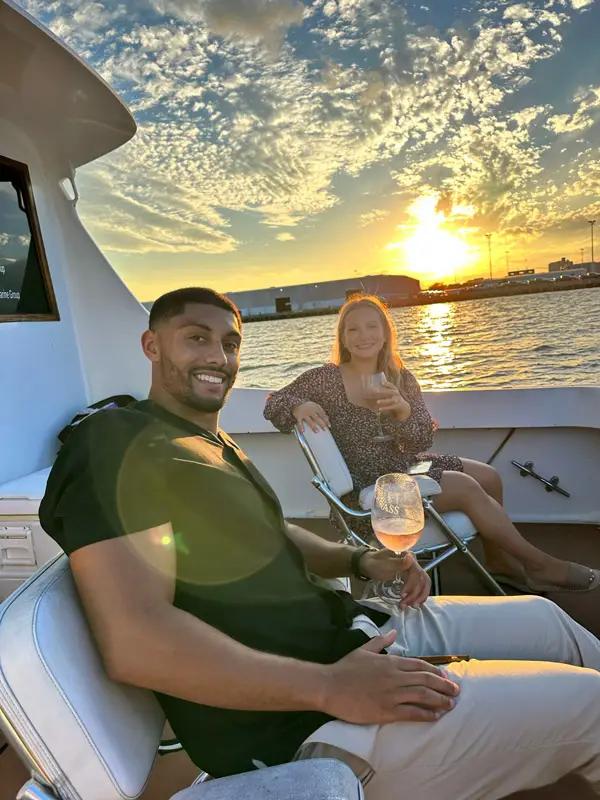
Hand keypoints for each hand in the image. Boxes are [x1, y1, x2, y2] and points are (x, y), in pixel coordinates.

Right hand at [292, 401, 329, 432]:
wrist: (297, 401)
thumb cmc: (308, 405)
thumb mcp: (316, 406)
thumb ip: (321, 411)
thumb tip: (327, 418)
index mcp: (316, 408)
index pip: (322, 415)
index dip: (326, 420)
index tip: (329, 426)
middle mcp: (310, 411)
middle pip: (317, 418)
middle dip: (321, 424)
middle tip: (325, 429)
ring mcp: (304, 414)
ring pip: (309, 421)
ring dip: (313, 427)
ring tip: (317, 431)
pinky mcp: (298, 416)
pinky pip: (300, 423)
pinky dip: (301, 427)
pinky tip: (303, 431)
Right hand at [321, 630, 458, 723]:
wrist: (330, 686)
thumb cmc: (345, 668)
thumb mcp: (364, 649)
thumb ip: (381, 641)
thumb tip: (393, 631)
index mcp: (391, 662)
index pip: (420, 665)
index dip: (436, 672)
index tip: (446, 677)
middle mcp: (395, 677)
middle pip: (426, 680)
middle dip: (444, 686)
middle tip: (457, 692)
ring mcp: (392, 694)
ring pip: (423, 696)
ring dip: (440, 700)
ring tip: (451, 705)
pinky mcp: (387, 711)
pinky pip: (411, 713)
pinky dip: (426, 714)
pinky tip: (435, 716)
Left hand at [360, 550, 430, 609]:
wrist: (369, 564)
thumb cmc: (375, 564)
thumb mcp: (383, 564)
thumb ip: (397, 563)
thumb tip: (410, 558)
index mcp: (407, 556)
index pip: (416, 571)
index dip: (411, 584)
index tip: (402, 594)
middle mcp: (413, 562)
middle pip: (421, 579)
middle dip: (414, 593)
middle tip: (404, 604)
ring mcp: (414, 570)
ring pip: (424, 583)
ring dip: (419, 596)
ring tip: (411, 606)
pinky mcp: (412, 577)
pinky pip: (421, 586)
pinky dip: (420, 595)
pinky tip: (415, 602)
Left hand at [374, 381, 410, 419]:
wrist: (404, 407)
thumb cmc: (395, 399)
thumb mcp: (393, 393)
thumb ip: (387, 389)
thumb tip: (379, 384)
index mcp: (395, 390)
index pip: (392, 386)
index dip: (387, 384)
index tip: (381, 383)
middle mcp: (397, 394)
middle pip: (391, 392)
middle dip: (383, 391)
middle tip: (376, 391)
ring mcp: (398, 400)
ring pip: (390, 400)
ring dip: (383, 401)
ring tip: (377, 402)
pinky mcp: (397, 406)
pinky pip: (391, 407)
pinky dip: (385, 408)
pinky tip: (380, 409)